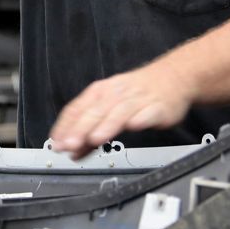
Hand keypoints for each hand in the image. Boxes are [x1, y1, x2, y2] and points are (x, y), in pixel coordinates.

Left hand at [49, 60, 196, 157]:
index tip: (56, 143)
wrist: (172, 77)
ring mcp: (137, 99)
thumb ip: (90, 130)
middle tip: (69, 145)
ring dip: (106, 126)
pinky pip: (148, 113)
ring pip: (119, 112)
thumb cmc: (135, 94)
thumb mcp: (108, 106)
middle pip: (95, 112)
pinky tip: (134, 126)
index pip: (76, 108)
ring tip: (94, 139)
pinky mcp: (157, 107)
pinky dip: (141, 118)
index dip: (65, 126)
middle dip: (80, 130)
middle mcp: (116, 94)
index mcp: (100, 92)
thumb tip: (72, 151)